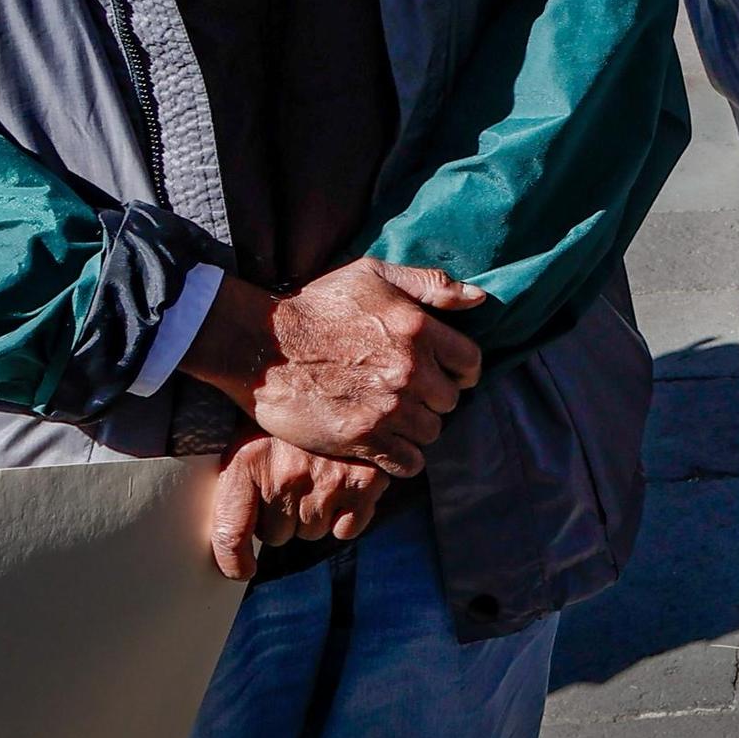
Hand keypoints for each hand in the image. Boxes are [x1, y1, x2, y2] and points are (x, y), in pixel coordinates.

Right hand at [181, 258, 490, 478]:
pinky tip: (386, 445)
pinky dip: (402, 458)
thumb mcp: (374, 274)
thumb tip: (479, 298)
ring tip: (394, 418)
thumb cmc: (316, 304)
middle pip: (450, 401)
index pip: (470, 363)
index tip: (444, 373)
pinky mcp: (361, 437)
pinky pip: (407, 463)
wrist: (260, 344)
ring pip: (431, 432)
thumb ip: (430, 284)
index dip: (460, 370)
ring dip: (417, 428)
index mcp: (419, 329)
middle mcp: (410, 370)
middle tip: (409, 395)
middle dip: (434, 398)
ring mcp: (387, 407)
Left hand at [206, 435, 388, 580]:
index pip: (232, 531)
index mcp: (248, 463)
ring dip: (312, 514)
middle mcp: (286, 475)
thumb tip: (240, 570)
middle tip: (288, 482)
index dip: (233, 558)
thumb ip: (232, 504)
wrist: (328, 387)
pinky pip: (346, 530)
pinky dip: (346, 516)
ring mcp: (328, 479)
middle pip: (278, 536)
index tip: (242, 570)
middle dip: (281, 516)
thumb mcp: (243, 452)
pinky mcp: (364, 482)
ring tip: (314, 477)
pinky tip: (340, 485)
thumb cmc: (280, 427)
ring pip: (312, 532)